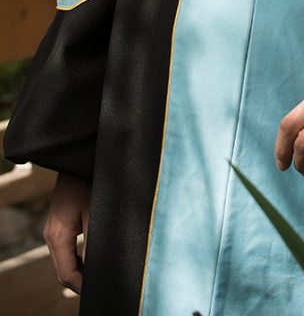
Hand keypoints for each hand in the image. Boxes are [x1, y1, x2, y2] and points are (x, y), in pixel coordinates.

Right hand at [44, 172, 90, 293]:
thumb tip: (99, 267)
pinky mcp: (60, 225)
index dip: (82, 286)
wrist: (78, 162)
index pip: (67, 273)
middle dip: (81, 282)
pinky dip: (78, 260)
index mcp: (58, 235)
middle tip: (101, 287)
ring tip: (100, 277)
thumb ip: (94, 241)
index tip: (99, 291)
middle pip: (63, 271)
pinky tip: (93, 261)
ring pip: (64, 262)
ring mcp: (53, 231)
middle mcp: (51, 235)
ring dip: (80, 272)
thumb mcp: (95, 213)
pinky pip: (66, 251)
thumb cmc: (88, 182)